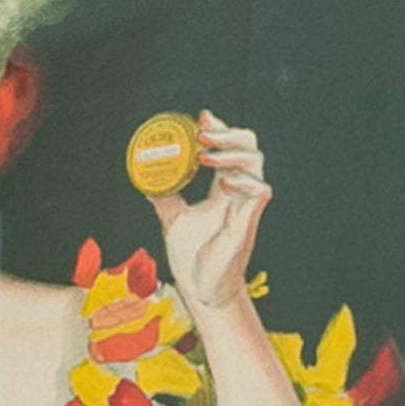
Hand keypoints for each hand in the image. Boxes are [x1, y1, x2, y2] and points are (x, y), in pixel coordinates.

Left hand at [157, 123, 274, 317]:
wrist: (202, 289)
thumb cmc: (193, 255)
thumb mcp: (173, 218)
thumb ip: (165, 197)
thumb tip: (146, 178)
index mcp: (223, 189)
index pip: (228, 149)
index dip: (219, 129)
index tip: (200, 116)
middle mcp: (238, 192)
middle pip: (248, 147)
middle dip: (228, 133)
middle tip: (201, 132)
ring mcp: (245, 206)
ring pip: (255, 164)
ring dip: (230, 153)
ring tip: (205, 154)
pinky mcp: (248, 222)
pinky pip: (258, 192)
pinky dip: (243, 182)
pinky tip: (223, 183)